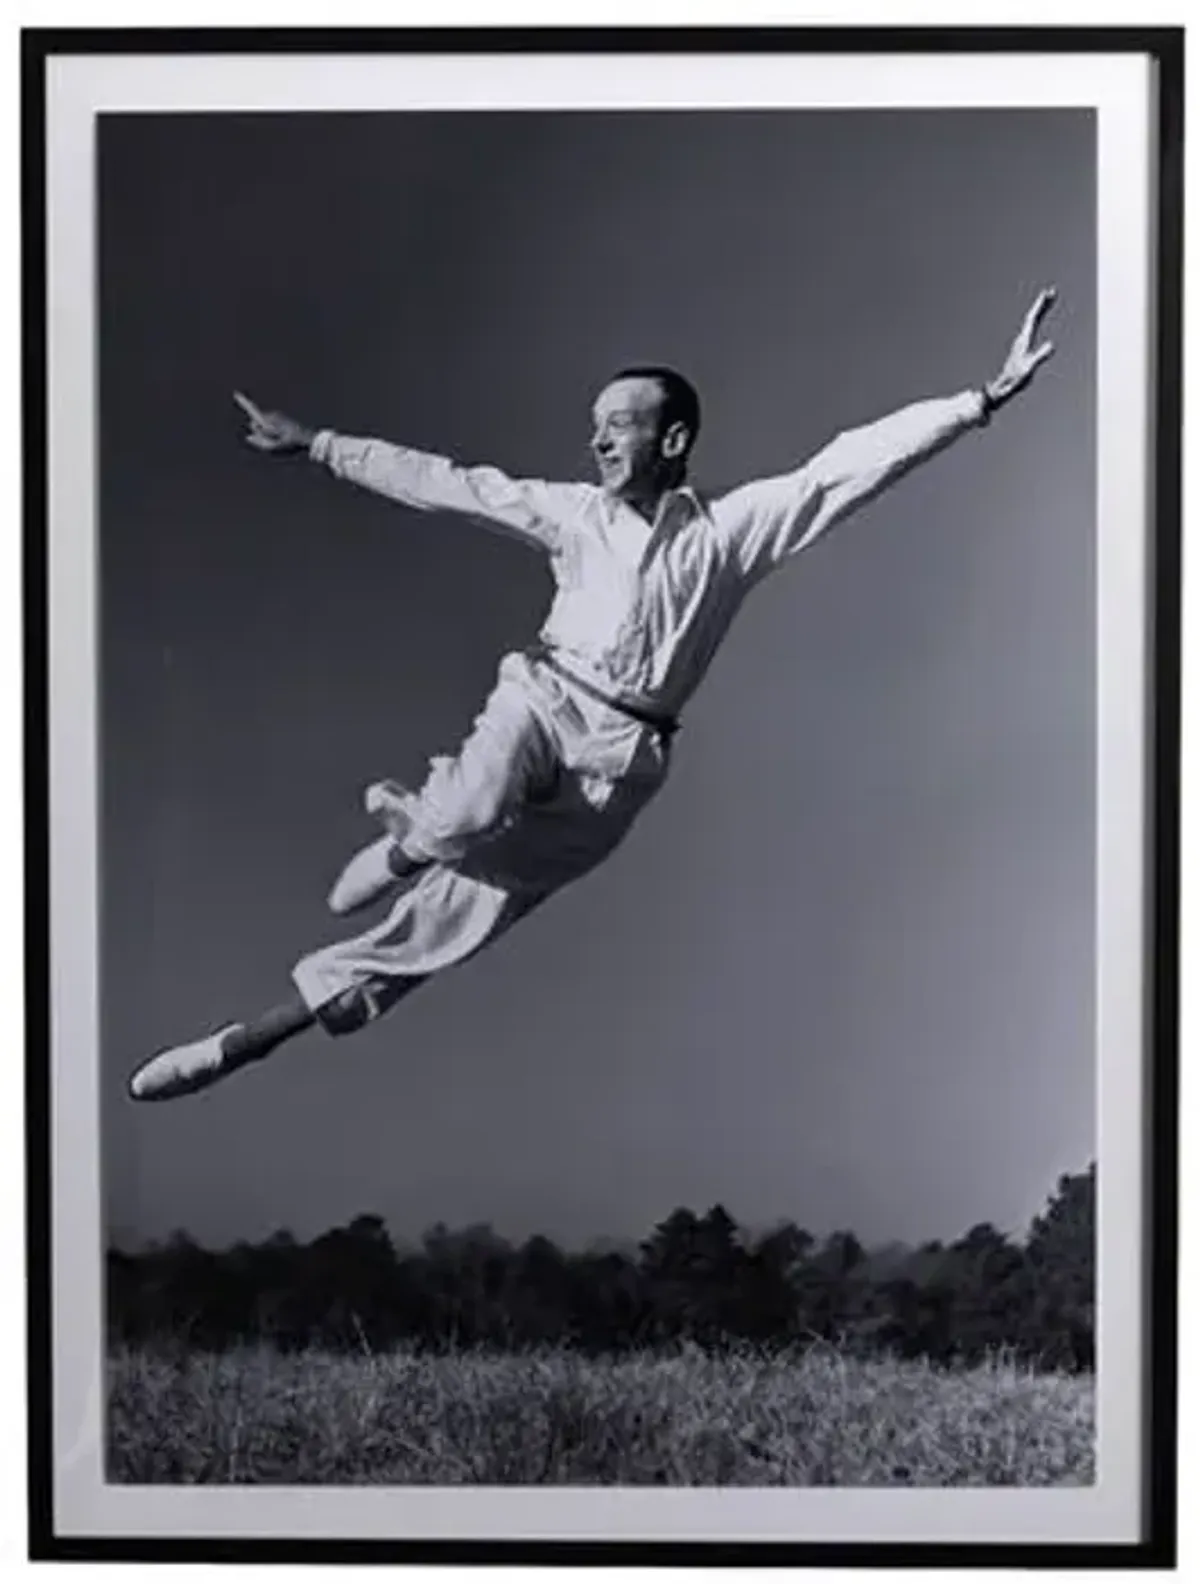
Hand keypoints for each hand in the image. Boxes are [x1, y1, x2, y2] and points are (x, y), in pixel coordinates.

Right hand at [233, 391, 315, 453]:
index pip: (253, 411)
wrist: (309, 438)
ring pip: (262, 426)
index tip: (236, 393)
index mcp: (270, 421)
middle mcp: (272, 416)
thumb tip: (248, 437)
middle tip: (274, 440)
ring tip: (281, 439)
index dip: (244, 403)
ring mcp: (275, 417)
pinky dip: (270, 433)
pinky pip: (268, 427)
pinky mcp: (279, 419)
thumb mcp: (276, 446)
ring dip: (266, 434)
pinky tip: (282, 437)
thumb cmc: (292, 443)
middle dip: (258, 433)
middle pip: (255, 424)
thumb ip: (260, 442)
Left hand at [985, 287, 1057, 409]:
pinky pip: (1030, 328)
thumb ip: (1040, 356)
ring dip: (1040, 309)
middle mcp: (1021, 338)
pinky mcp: (1021, 347)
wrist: (1002, 387)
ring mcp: (1021, 342)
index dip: (1041, 305)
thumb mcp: (1030, 368)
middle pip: (1033, 316)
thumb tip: (1051, 345)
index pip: (1033, 318)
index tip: (1048, 294)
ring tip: (1047, 300)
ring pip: (1031, 321)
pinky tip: (1037, 320)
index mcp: (1024, 340)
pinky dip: (1037, 319)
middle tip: (1051, 291)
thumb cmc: (1015, 379)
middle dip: (1042, 303)